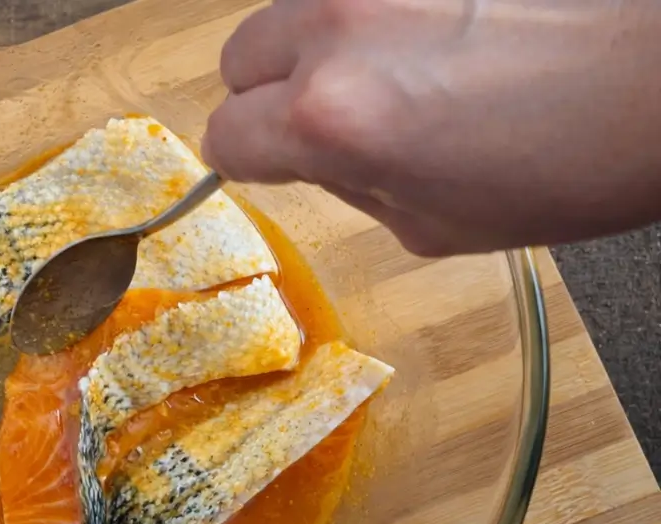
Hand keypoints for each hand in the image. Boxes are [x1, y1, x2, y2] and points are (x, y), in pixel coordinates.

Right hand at [202, 0, 660, 255]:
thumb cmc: (574, 163)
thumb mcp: (436, 225)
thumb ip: (348, 185)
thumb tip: (319, 157)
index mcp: (330, 118)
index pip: (225, 136)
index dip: (249, 159)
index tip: (271, 163)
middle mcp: (337, 28)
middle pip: (240, 56)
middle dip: (269, 93)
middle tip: (331, 119)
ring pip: (296, 10)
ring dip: (323, 47)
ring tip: (398, 75)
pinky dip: (379, 19)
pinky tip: (439, 41)